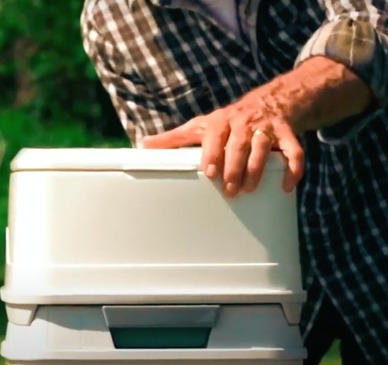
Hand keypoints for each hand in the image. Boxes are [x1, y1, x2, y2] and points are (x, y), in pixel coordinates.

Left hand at [140, 97, 304, 196]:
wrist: (272, 99)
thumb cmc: (228, 120)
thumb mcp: (200, 125)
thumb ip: (174, 138)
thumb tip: (144, 144)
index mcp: (221, 121)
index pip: (215, 135)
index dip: (213, 152)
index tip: (209, 171)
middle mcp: (244, 122)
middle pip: (239, 144)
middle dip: (234, 167)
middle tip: (229, 190)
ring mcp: (267, 128)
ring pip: (263, 147)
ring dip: (257, 169)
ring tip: (250, 189)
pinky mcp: (287, 134)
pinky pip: (294, 151)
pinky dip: (294, 168)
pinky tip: (287, 187)